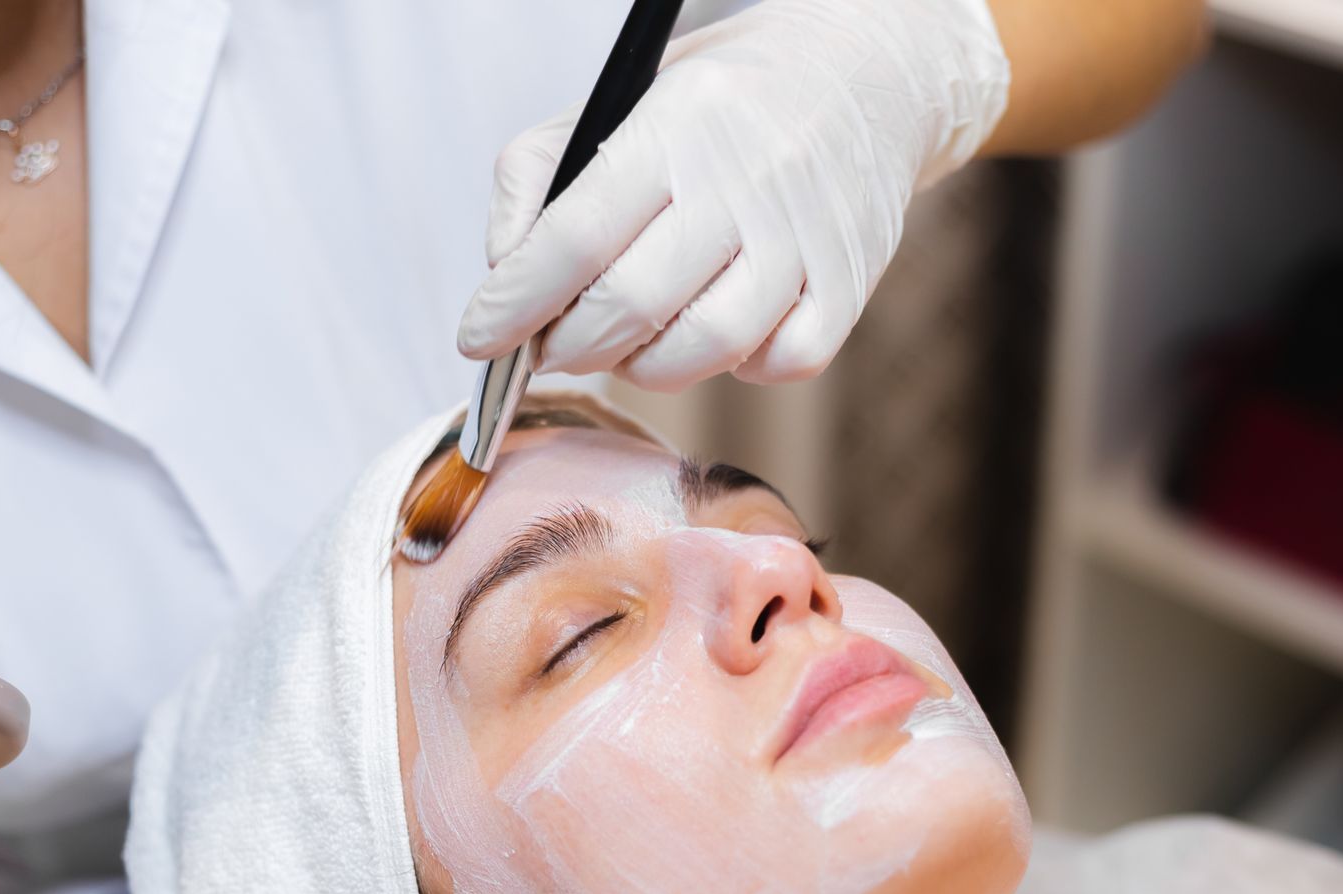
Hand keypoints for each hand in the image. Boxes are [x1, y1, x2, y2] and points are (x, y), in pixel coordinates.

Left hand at [458, 0, 1009, 391]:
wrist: (865, 74)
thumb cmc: (719, 104)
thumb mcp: (615, 103)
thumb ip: (536, 181)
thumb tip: (503, 279)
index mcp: (676, 126)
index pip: (574, 239)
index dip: (513, 305)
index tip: (477, 340)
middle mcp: (746, 180)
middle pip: (631, 305)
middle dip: (569, 347)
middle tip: (553, 347)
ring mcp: (806, 237)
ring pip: (705, 349)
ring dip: (645, 368)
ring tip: (628, 343)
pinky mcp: (851, 282)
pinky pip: (781, 364)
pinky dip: (737, 369)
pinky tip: (716, 335)